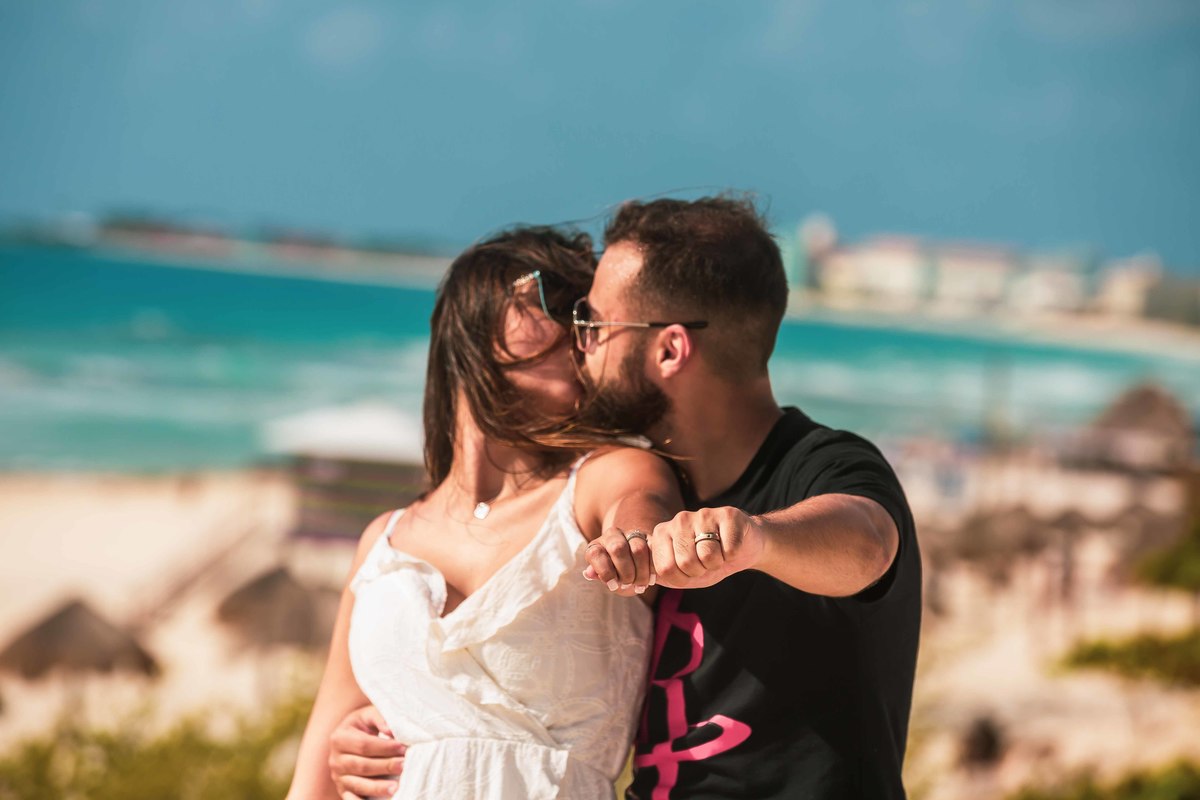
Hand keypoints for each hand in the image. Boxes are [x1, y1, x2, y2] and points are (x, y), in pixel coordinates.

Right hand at [328, 705, 406, 798]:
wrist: (351, 736)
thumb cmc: (364, 725)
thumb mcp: (368, 715)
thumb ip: (379, 718)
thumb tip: (391, 730)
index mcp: (339, 738)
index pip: (364, 745)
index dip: (384, 747)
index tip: (403, 747)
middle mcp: (335, 759)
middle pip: (362, 766)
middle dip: (385, 766)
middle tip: (404, 765)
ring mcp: (338, 777)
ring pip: (358, 784)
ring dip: (378, 787)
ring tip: (396, 787)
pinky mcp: (343, 790)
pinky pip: (351, 799)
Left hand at [582, 526, 654, 594]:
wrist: (633, 569)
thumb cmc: (616, 577)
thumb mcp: (606, 579)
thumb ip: (598, 575)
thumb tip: (588, 573)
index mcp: (596, 546)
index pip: (596, 554)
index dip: (605, 572)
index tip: (613, 586)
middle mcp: (612, 536)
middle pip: (618, 548)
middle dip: (625, 572)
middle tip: (628, 584)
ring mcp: (631, 534)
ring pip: (638, 548)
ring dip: (640, 572)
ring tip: (640, 585)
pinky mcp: (649, 538)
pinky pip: (653, 549)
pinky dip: (653, 568)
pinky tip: (652, 580)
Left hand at [648, 507, 763, 588]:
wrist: (742, 547)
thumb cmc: (707, 562)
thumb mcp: (681, 573)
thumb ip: (660, 574)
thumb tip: (635, 582)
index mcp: (663, 533)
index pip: (665, 569)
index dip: (682, 579)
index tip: (689, 571)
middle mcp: (679, 520)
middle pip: (686, 563)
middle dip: (701, 571)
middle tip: (706, 562)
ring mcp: (703, 514)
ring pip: (708, 556)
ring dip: (718, 563)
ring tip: (719, 553)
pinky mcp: (728, 515)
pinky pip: (729, 549)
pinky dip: (733, 555)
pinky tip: (731, 546)